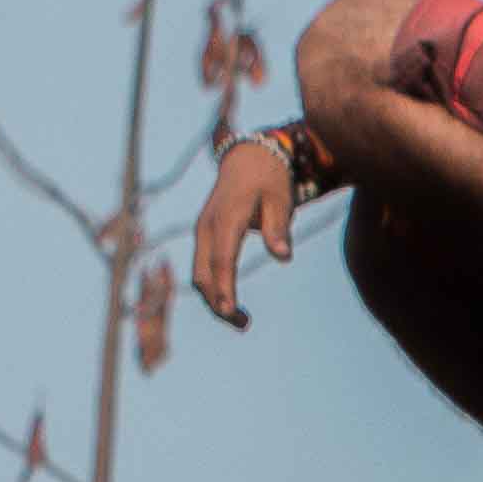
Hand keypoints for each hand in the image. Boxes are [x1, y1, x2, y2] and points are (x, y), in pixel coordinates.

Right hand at [189, 132, 298, 324]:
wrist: (247, 157)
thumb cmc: (269, 179)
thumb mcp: (280, 199)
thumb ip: (279, 228)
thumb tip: (283, 257)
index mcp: (226, 217)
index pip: (222, 260)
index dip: (225, 288)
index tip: (231, 312)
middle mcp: (207, 226)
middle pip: (203, 273)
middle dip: (218, 303)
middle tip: (244, 324)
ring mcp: (202, 232)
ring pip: (199, 274)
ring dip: (215, 299)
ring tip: (242, 320)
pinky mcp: (204, 236)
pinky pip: (202, 268)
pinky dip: (213, 288)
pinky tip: (231, 302)